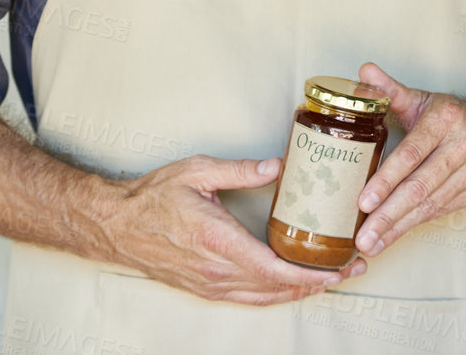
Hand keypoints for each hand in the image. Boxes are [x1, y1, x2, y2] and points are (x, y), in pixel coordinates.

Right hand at [106, 154, 367, 305]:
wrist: (115, 225)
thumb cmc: (153, 197)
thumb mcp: (197, 172)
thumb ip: (240, 171)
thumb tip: (278, 166)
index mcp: (218, 240)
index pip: (273, 268)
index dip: (308, 274)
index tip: (337, 269)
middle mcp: (215, 270)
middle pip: (276, 287)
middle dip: (317, 282)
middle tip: (350, 269)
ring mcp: (209, 283)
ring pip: (264, 297)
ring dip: (299, 291)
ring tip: (331, 279)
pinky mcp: (204, 288)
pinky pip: (247, 298)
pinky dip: (275, 295)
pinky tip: (292, 287)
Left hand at [352, 63, 465, 257]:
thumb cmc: (458, 116)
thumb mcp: (426, 99)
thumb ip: (391, 90)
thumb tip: (364, 72)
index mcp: (445, 118)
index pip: (411, 153)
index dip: (386, 179)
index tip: (364, 201)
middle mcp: (463, 144)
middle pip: (420, 186)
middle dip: (389, 214)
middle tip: (364, 235)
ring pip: (431, 203)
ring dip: (399, 227)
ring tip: (374, 243)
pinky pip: (443, 209)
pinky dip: (417, 223)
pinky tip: (397, 233)